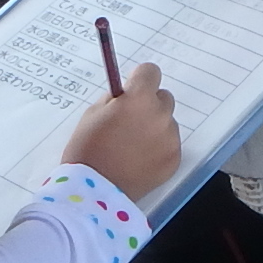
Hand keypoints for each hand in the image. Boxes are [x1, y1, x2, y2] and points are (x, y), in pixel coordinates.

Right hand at [67, 63, 180, 198]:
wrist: (94, 191)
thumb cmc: (87, 149)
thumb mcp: (92, 114)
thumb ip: (115, 100)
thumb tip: (127, 94)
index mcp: (139, 99)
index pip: (151, 71)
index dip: (139, 79)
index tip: (131, 89)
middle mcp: (160, 115)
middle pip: (163, 98)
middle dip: (148, 104)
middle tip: (129, 122)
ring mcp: (171, 138)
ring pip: (166, 123)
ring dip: (154, 128)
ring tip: (131, 146)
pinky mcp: (175, 159)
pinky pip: (169, 144)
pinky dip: (158, 148)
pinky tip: (138, 160)